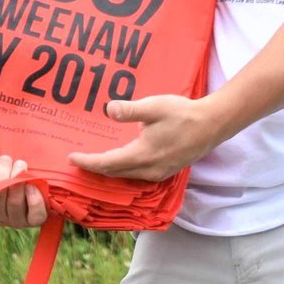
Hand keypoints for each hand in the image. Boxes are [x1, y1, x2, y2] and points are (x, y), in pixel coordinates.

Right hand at [0, 154, 46, 227]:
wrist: (28, 189)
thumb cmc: (5, 177)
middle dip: (1, 173)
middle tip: (6, 159)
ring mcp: (16, 221)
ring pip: (15, 202)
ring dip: (18, 179)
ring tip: (20, 165)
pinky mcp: (33, 220)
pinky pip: (34, 213)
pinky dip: (34, 199)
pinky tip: (32, 186)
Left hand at [68, 93, 225, 182]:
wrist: (212, 124)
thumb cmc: (183, 114)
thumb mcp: (154, 107)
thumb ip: (130, 110)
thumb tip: (109, 110)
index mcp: (142, 155)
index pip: (107, 164)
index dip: (87, 162)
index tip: (70, 158)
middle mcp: (149, 170)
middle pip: (113, 173)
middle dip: (94, 168)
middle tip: (77, 160)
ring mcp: (158, 173)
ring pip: (125, 176)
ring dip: (108, 170)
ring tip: (93, 161)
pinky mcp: (165, 171)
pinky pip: (136, 175)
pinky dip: (122, 170)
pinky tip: (118, 160)